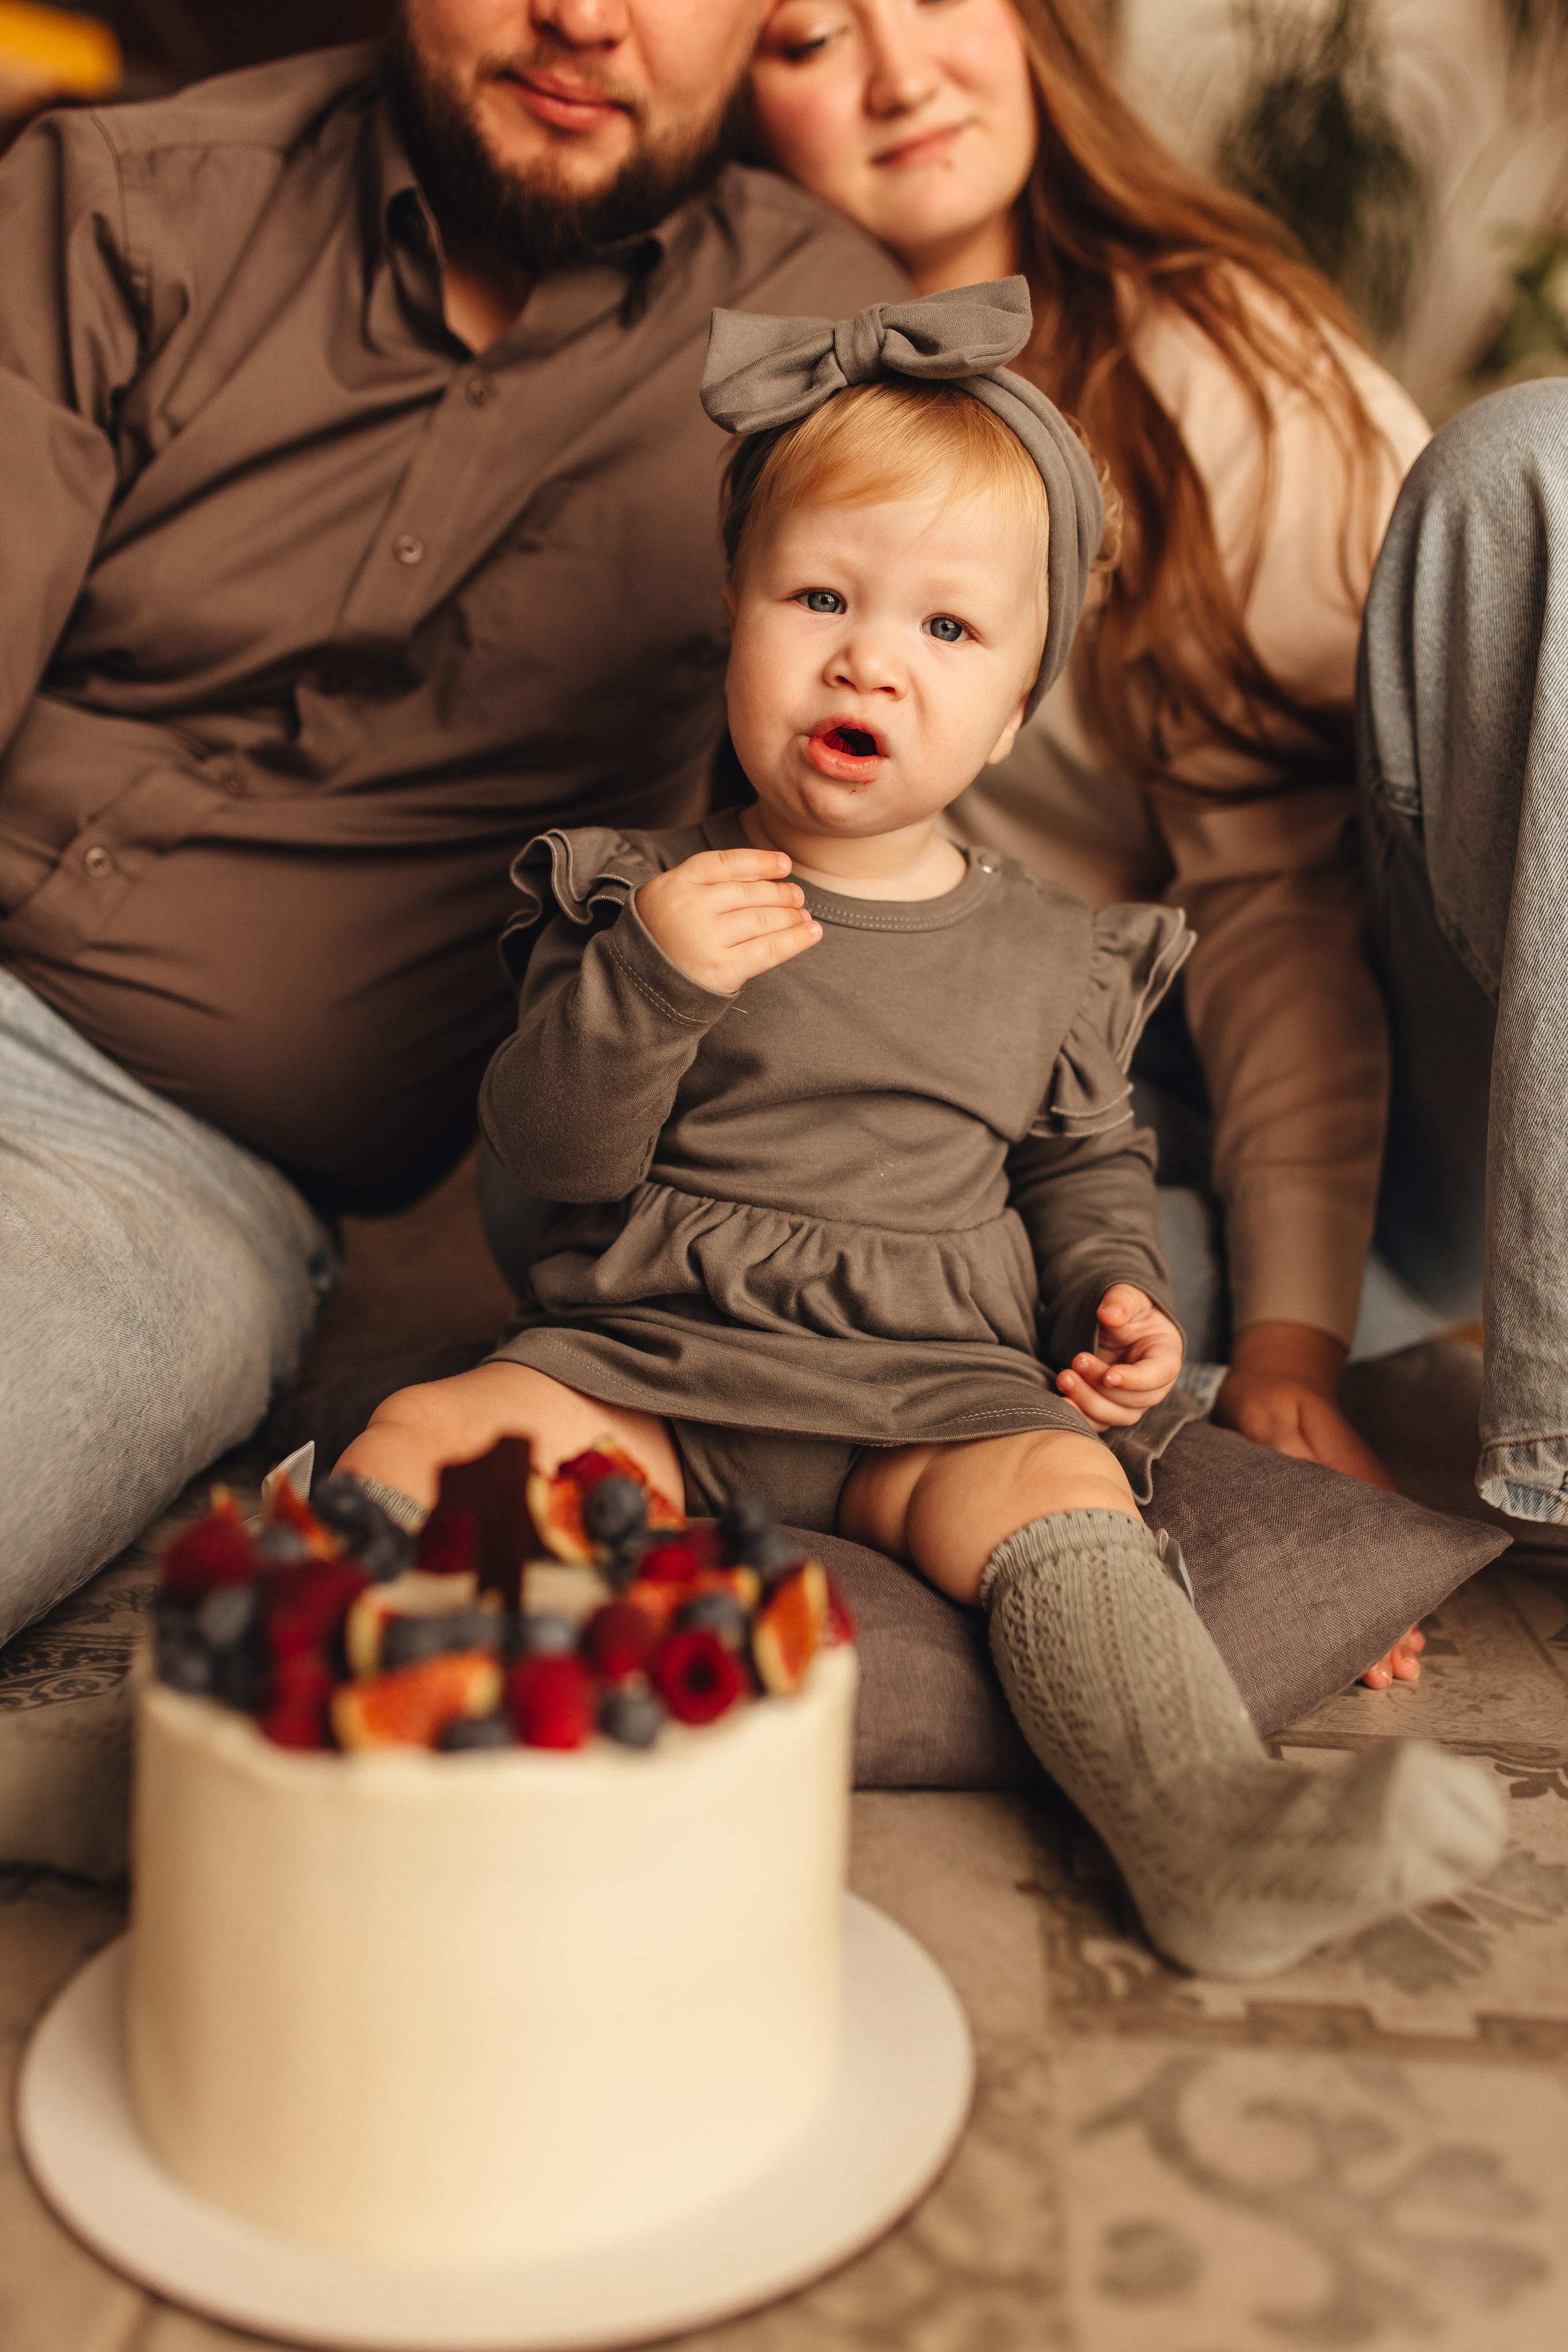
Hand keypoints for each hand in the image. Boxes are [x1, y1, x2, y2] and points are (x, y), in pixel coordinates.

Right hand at [635, 847, 820, 994]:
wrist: (640, 987)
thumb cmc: (663, 939)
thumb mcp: (670, 898)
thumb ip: (705, 884)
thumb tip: (767, 875)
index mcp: (676, 883)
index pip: (726, 863)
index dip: (760, 861)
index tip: (784, 864)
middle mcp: (691, 906)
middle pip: (750, 892)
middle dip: (780, 893)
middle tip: (796, 896)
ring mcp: (706, 938)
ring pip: (763, 919)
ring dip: (791, 916)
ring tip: (803, 915)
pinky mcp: (722, 968)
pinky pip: (770, 949)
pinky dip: (797, 939)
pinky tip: (812, 933)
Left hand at [1056, 1283, 1182, 1428]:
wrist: (1114, 1323)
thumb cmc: (1127, 1309)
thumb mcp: (1128, 1296)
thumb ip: (1122, 1301)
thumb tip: (1110, 1314)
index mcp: (1166, 1355)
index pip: (1159, 1375)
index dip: (1135, 1380)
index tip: (1110, 1375)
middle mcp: (1154, 1384)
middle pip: (1136, 1400)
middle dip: (1103, 1387)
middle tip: (1078, 1362)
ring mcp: (1133, 1400)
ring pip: (1117, 1415)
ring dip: (1088, 1403)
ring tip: (1064, 1378)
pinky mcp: (1112, 1407)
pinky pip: (1100, 1422)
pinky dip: (1081, 1416)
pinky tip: (1061, 1401)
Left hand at [1214, 1322, 1418, 1687]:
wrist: (1276, 1381)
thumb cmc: (1273, 1404)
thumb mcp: (1276, 1425)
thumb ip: (1285, 1461)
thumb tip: (1290, 1501)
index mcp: (1358, 1491)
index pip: (1383, 1560)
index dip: (1389, 1607)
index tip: (1387, 1647)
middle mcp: (1362, 1510)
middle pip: (1384, 1578)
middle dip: (1388, 1630)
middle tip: (1384, 1676)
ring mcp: (1349, 1518)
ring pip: (1372, 1580)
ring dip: (1381, 1626)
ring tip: (1384, 1674)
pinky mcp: (1328, 1523)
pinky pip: (1352, 1570)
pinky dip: (1362, 1603)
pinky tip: (1367, 1639)